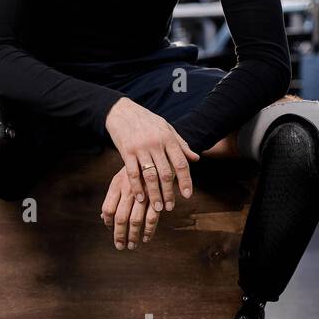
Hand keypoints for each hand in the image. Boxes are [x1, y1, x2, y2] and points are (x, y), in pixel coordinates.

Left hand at [101, 169, 157, 249]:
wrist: (157, 153)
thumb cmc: (137, 169)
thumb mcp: (122, 178)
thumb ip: (113, 198)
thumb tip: (104, 217)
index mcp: (117, 184)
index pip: (108, 208)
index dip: (108, 223)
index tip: (110, 230)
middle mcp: (128, 189)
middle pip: (120, 217)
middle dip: (119, 235)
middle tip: (120, 246)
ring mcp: (143, 194)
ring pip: (135, 220)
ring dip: (133, 236)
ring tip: (131, 246)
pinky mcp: (157, 197)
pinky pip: (152, 218)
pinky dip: (148, 230)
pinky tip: (146, 238)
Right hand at [103, 97, 198, 211]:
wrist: (122, 111)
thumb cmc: (147, 121)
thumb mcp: (167, 128)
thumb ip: (181, 144)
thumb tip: (196, 158)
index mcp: (168, 138)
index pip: (181, 163)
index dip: (185, 180)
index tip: (187, 195)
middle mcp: (156, 144)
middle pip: (165, 173)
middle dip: (169, 192)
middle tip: (170, 207)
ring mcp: (140, 148)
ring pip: (150, 176)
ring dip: (154, 194)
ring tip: (158, 207)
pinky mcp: (126, 151)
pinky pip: (132, 173)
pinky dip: (137, 187)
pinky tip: (140, 198)